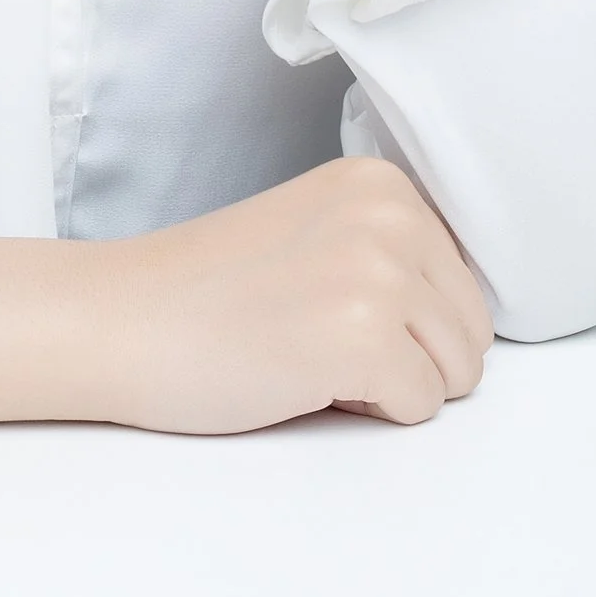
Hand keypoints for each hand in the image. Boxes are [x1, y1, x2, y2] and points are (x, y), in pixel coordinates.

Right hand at [105, 158, 492, 434]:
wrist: (123, 318)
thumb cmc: (210, 292)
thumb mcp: (320, 233)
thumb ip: (390, 252)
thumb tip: (466, 319)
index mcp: (383, 183)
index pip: (464, 282)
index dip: (407, 320)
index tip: (330, 307)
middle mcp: (391, 215)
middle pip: (472, 331)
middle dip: (411, 358)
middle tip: (320, 340)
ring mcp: (379, 273)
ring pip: (457, 373)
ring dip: (393, 386)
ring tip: (313, 356)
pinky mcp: (362, 336)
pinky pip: (421, 407)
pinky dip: (371, 413)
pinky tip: (305, 379)